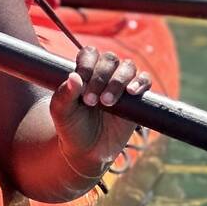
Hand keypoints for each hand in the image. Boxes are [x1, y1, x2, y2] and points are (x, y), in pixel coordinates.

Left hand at [49, 44, 148, 182]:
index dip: (87, 65)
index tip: (81, 84)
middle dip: (100, 77)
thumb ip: (64, 95)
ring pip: (128, 67)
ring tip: (107, 102)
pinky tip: (131, 92)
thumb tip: (74, 77)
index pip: (89, 54)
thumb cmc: (71, 127)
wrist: (87, 151)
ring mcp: (122, 84)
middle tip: (91, 101)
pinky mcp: (137, 98)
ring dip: (118, 81)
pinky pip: (145, 80)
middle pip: (110, 59)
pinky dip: (140, 82)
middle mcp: (104, 74)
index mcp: (84, 72)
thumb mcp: (61, 113)